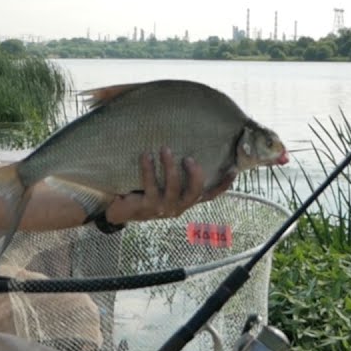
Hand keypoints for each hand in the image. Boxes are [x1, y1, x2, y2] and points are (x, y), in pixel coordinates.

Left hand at [104, 148, 233, 224]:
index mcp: (185, 200)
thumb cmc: (142, 189)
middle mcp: (178, 207)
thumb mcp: (161, 181)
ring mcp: (163, 208)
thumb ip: (175, 171)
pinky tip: (145, 155)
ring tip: (164, 149)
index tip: (234, 169)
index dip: (223, 185)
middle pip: (196, 192)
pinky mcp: (147, 207)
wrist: (117, 208)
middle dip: (195, 174)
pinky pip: (150, 186)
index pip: (209, 195)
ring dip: (170, 167)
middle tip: (189, 157)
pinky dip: (148, 169)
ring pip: (174, 188)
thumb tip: (184, 142)